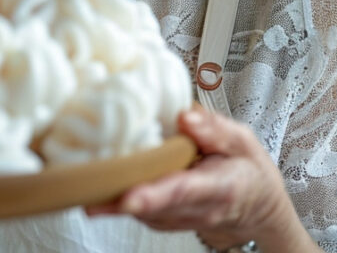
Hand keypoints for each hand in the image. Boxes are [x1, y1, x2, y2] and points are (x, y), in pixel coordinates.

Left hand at [85, 108, 315, 252]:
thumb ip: (215, 129)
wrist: (257, 206)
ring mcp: (178, 219)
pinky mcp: (163, 220)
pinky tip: (95, 180)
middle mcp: (196, 210)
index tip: (129, 197)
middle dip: (118, 199)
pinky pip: (136, 209)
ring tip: (79, 179)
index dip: (154, 195)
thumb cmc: (247, 169)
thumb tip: (184, 116)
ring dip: (110, 198)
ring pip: (139, 211)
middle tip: (85, 190)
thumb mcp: (243, 141)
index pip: (182, 191)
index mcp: (219, 187)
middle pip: (152, 206)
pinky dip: (115, 197)